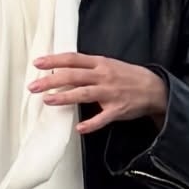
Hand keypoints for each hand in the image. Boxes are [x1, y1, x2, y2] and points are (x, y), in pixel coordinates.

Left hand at [30, 53, 166, 133]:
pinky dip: (91, 124)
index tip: (37, 63)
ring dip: (65, 97)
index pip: (73, 59)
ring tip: (48, 100)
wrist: (154, 88)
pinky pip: (102, 118)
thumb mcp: (108, 65)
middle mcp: (103, 76)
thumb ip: (88, 68)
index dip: (54, 60)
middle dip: (52, 80)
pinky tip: (79, 128)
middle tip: (33, 86)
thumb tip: (64, 69)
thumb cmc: (127, 76)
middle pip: (73, 76)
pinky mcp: (117, 109)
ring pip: (84, 94)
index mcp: (100, 63)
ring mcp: (110, 93)